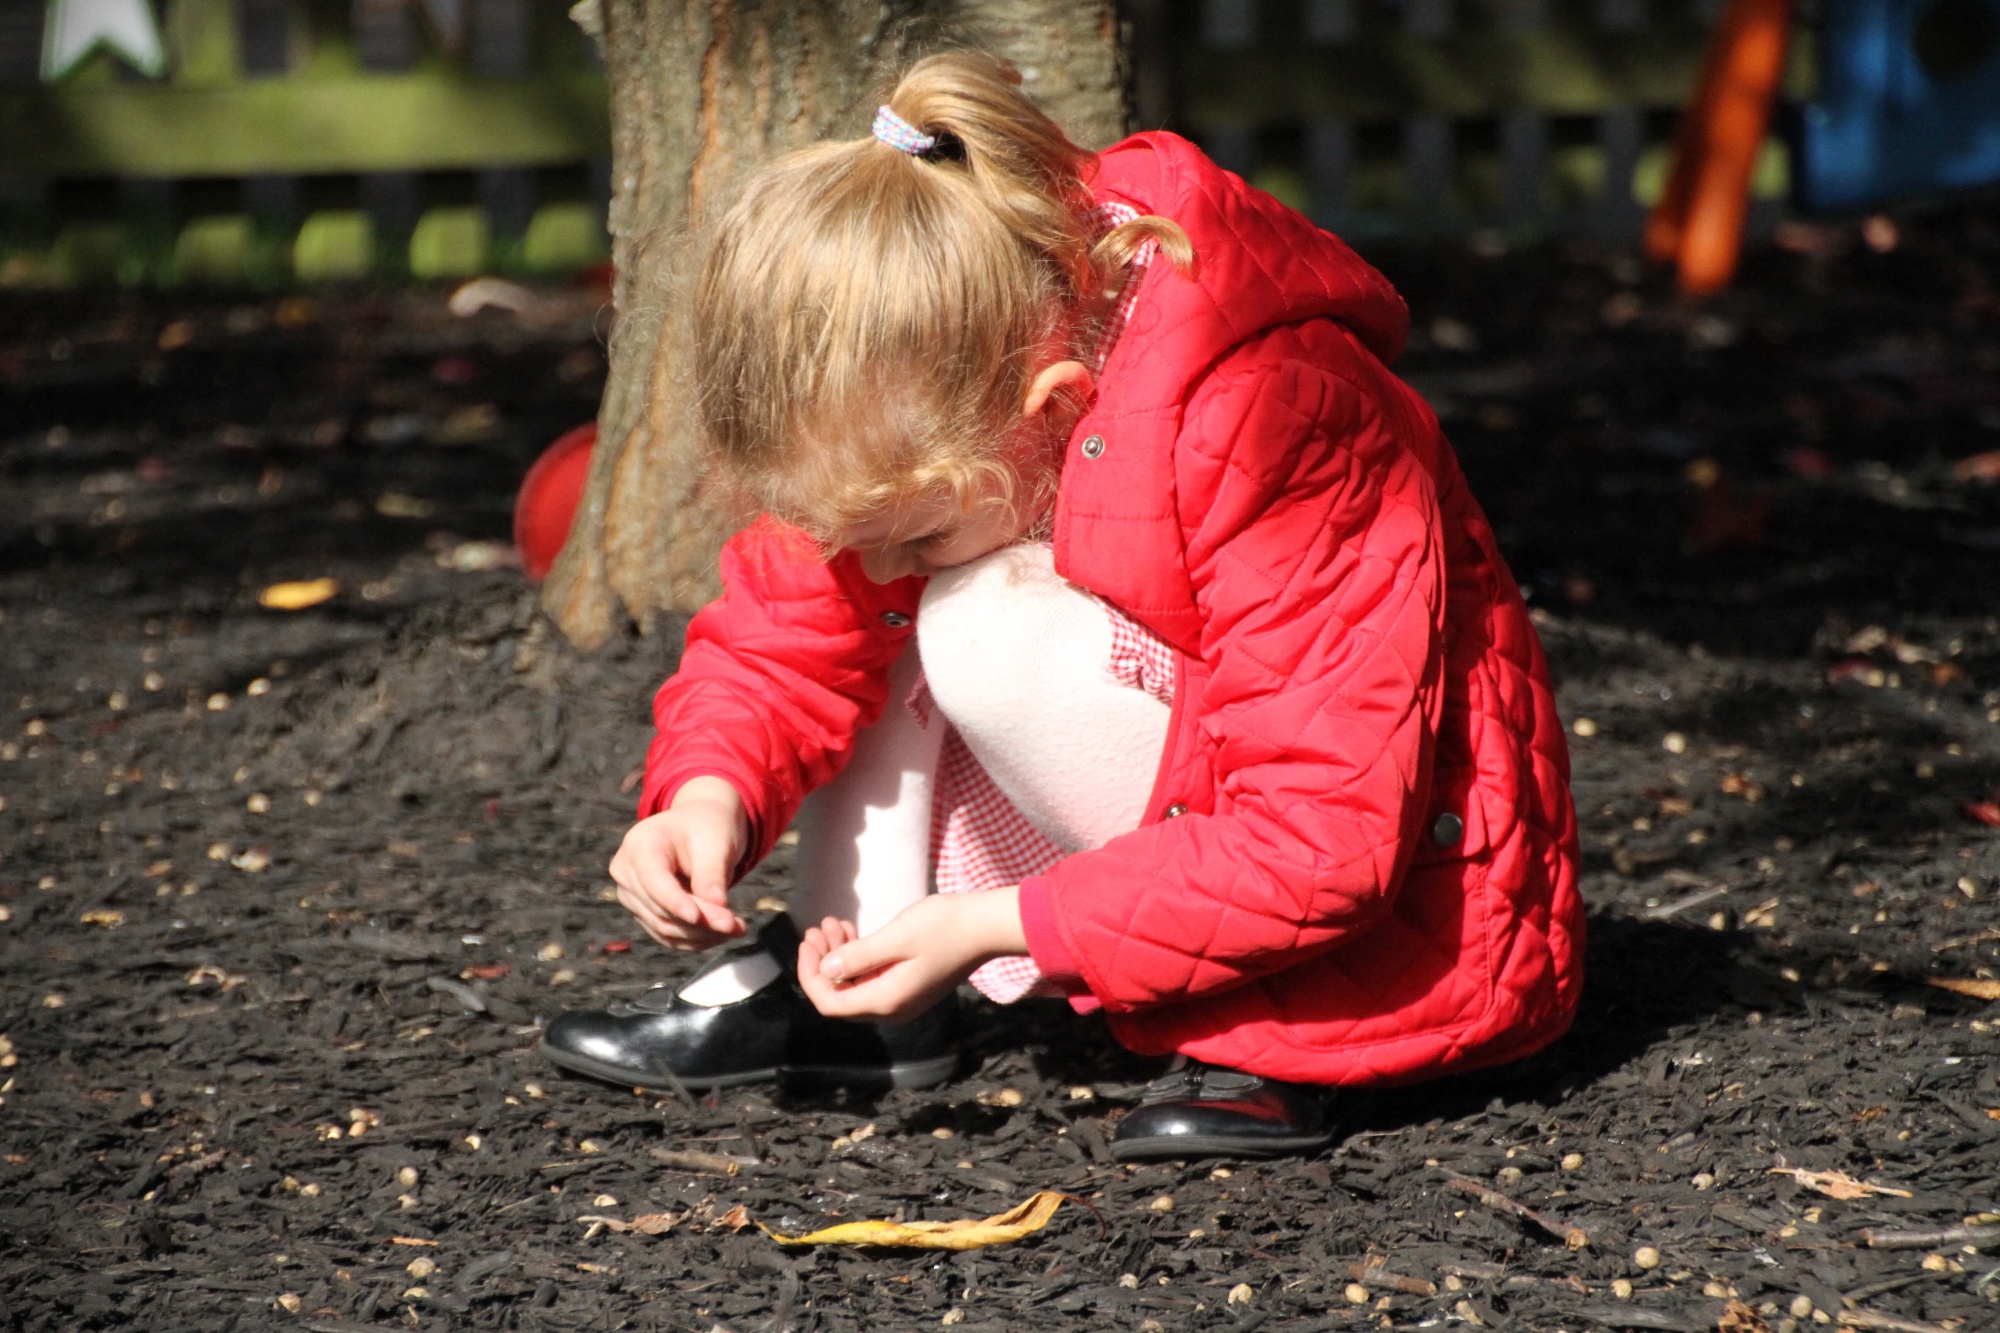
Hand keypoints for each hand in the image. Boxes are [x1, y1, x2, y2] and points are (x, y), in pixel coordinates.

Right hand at [609, 777, 750, 950]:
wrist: (700, 827)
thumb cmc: (708, 828)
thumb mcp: (716, 843)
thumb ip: (712, 875)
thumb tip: (716, 908)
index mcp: (640, 844)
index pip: (653, 880)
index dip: (674, 902)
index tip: (698, 917)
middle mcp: (626, 871)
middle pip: (661, 909)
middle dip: (701, 922)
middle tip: (737, 926)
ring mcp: (631, 895)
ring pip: (665, 928)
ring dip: (702, 935)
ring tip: (737, 928)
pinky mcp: (643, 913)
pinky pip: (668, 936)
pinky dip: (696, 939)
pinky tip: (722, 933)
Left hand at [796, 889, 1026, 1022]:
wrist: (985, 927)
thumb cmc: (943, 927)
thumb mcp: (895, 938)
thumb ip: (858, 956)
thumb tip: (826, 969)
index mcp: (886, 1001)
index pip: (830, 1004)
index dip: (810, 976)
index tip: (807, 942)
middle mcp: (892, 1008)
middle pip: (841, 995)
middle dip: (823, 961)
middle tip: (818, 926)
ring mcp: (902, 999)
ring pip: (855, 984)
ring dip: (839, 956)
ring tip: (832, 923)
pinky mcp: (909, 985)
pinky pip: (872, 978)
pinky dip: (858, 957)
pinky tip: (852, 931)